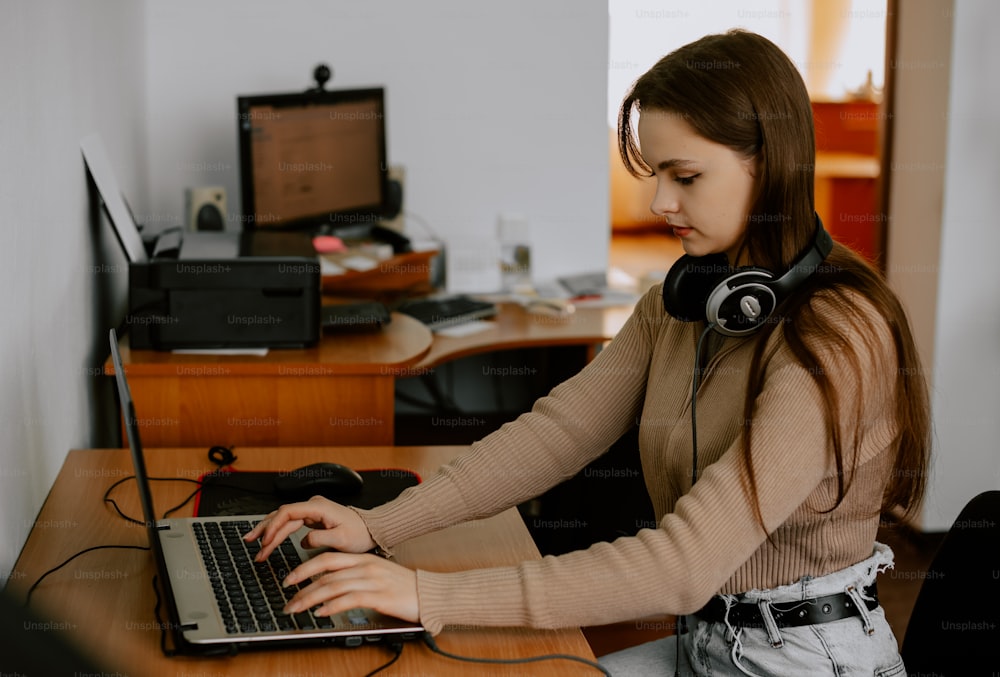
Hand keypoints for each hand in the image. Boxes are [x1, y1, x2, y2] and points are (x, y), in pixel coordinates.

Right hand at [243, 496, 375, 561]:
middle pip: (281, 515)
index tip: (266, 541)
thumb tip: (304, 541)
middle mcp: (313, 506)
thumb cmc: (359, 533)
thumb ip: (320, 539)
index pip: (288, 512)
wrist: (370, 530)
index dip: (274, 526)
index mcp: (319, 507)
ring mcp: (311, 511)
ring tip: (253, 544)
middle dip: (266, 531)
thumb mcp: (342, 539)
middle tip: (253, 546)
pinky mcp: (311, 518)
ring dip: (268, 531)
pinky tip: (267, 540)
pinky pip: (289, 523)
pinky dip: (277, 532)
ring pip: (283, 519)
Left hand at [282, 552, 419, 623]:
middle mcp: (365, 567)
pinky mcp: (379, 596)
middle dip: (302, 587)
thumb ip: (355, 575)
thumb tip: (330, 584)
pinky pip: (350, 599)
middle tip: (287, 600)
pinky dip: (333, 606)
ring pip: (333, 586)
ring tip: (297, 609)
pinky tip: (322, 613)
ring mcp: (372, 581)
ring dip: (311, 599)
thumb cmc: (404, 586)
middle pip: (325, 574)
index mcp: (363, 559)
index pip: (327, 559)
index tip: (290, 579)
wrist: (429, 592)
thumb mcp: (378, 574)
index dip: (305, 568)